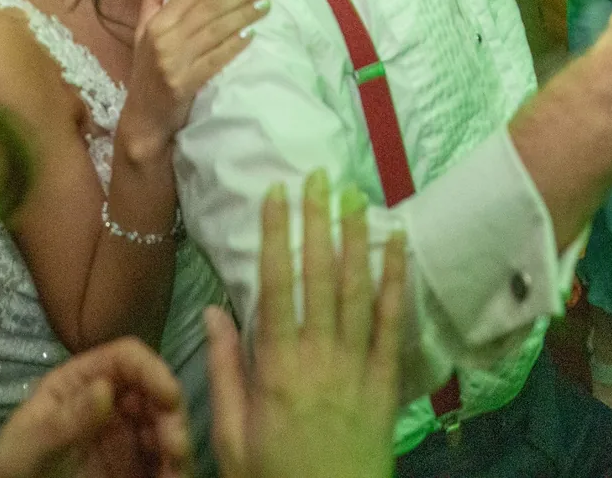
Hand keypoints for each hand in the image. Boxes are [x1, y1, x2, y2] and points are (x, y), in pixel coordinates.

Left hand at [0, 337, 191, 477]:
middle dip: (171, 415)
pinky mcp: (134, 467)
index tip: (169, 398)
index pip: (124, 359)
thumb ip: (65, 420)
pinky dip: (174, 468)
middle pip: (154, 392)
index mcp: (80, 384)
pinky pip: (163, 460)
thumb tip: (107, 387)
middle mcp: (108, 404)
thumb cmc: (13, 474)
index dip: (151, 370)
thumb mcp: (29, 448)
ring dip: (178, 444)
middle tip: (177, 448)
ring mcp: (124, 437)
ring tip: (177, 472)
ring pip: (165, 426)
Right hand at [123, 0, 269, 147]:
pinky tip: (251, 35)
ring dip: (243, 16)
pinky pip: (216, 59)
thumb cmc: (146, 72)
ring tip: (265, 6)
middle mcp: (164, 38)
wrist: (142, 118)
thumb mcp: (143, 33)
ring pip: (215, 31)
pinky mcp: (185, 82)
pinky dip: (234, 46)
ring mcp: (174, 61)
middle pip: (208, 8)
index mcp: (156, 23)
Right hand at [207, 171, 405, 477]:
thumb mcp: (229, 435)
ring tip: (355, 194)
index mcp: (276, 368)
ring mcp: (357, 367)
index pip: (275, 286)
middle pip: (319, 276)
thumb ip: (225, 371)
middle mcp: (319, 357)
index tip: (276, 194)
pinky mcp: (386, 382)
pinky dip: (395, 281)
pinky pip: (392, 324)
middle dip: (317, 222)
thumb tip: (214, 310)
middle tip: (318, 175)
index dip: (275, 236)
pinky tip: (396, 244)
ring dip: (355, 238)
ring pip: (357, 290)